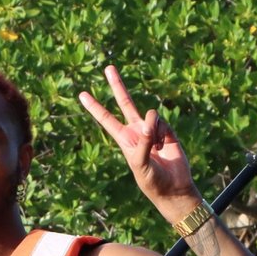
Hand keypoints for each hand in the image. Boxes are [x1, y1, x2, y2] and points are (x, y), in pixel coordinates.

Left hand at [78, 65, 200, 216]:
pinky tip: (164, 146)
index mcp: (124, 139)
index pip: (106, 119)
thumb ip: (142, 142)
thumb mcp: (140, 164)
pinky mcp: (167, 131)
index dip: (95, 107)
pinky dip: (162, 133)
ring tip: (155, 148)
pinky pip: (162, 122)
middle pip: (124, 102)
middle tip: (108, 68)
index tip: (82, 94)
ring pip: (149, 115)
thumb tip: (148, 120)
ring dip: (151, 129)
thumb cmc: (152, 180)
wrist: (174, 187)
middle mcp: (136, 130)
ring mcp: (152, 129)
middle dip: (117, 85)